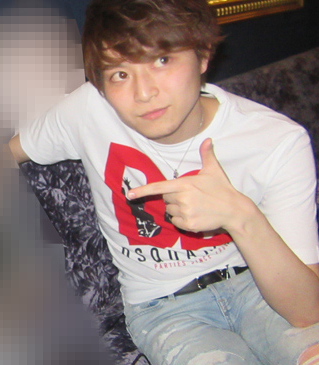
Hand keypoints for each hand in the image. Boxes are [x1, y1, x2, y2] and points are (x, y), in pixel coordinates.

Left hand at [127, 138, 248, 232]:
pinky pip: (176, 222)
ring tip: (195, 206)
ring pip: (170, 211)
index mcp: (184, 184)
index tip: (130, 195)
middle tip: (191, 196)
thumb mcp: (214, 170)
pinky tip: (195, 215)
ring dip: (178, 209)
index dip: (143, 191)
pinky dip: (182, 220)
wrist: (234, 210)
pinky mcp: (189, 224)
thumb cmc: (222, 189)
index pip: (159, 187)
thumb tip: (207, 140)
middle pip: (165, 199)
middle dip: (174, 197)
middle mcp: (182, 198)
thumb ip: (206, 155)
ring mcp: (185, 212)